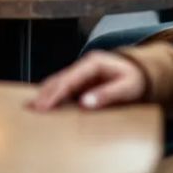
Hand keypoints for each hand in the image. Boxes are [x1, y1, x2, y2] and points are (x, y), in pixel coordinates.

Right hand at [31, 52, 147, 110]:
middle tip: (30, 108)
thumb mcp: (127, 88)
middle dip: (44, 93)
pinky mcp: (81, 81)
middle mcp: (84, 66)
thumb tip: (84, 103)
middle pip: (59, 79)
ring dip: (45, 94)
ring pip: (58, 82)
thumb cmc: (135, 80)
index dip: (55, 93)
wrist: (142, 74)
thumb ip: (108, 94)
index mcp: (94, 63)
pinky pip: (64, 87)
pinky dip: (53, 95)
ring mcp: (81, 73)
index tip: (44, 106)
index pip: (69, 79)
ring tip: (31, 107)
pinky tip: (45, 104)